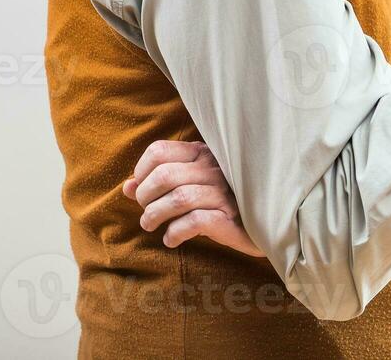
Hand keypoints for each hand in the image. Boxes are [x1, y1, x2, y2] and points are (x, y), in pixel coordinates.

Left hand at [122, 140, 264, 257]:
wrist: (263, 225)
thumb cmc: (221, 203)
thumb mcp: (192, 186)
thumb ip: (159, 184)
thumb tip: (127, 187)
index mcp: (202, 153)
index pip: (159, 151)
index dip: (141, 172)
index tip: (140, 191)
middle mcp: (213, 168)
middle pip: (164, 175)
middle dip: (145, 198)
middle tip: (146, 213)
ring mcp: (223, 192)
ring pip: (177, 198)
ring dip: (155, 215)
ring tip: (152, 227)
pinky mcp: (230, 217)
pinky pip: (194, 221)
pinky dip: (175, 232)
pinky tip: (172, 240)